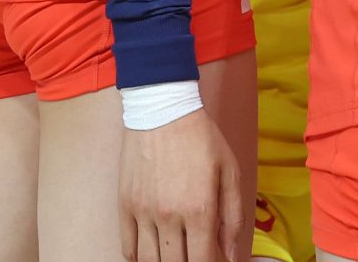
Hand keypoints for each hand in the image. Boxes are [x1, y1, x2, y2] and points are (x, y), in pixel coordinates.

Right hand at [121, 106, 241, 261]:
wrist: (162, 111)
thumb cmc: (200, 139)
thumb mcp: (229, 171)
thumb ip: (233, 216)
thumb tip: (233, 253)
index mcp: (199, 209)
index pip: (202, 261)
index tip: (215, 261)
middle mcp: (169, 216)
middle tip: (197, 254)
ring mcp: (143, 213)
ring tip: (177, 254)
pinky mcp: (124, 206)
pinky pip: (128, 248)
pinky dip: (139, 258)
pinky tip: (153, 253)